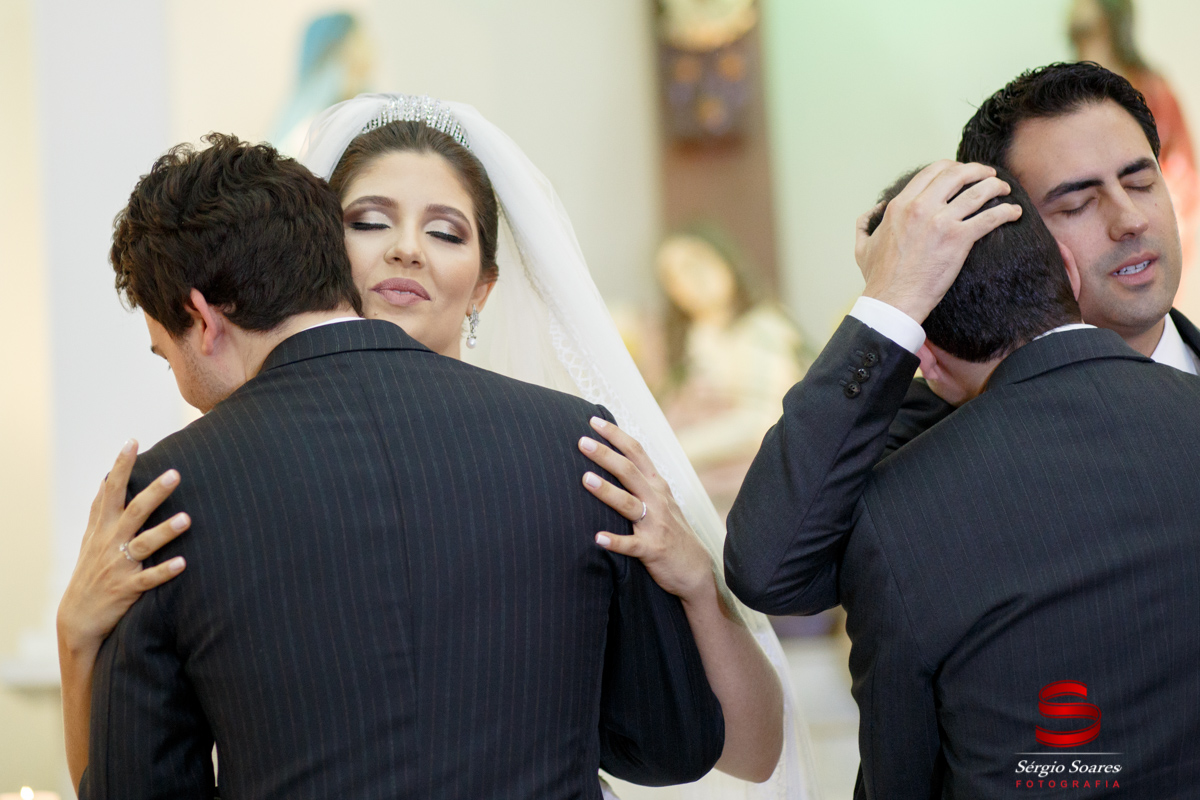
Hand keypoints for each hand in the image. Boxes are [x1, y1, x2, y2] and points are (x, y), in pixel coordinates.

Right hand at [56, 440, 188, 654]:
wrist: (78, 617)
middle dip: (154, 492)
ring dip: (165, 532)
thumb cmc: (92, 570)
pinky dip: (164, 571)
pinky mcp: (126, 589)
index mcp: (103, 527)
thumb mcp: (92, 538)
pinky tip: (183, 564)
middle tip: (175, 473)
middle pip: (134, 512)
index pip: (111, 491)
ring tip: (187, 519)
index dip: (121, 466)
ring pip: (144, 544)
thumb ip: (102, 510)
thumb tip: (108, 478)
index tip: (132, 441)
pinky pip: (148, 579)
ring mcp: (118, 566)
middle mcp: (110, 542)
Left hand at [578, 417, 714, 602]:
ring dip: (607, 491)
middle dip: (605, 455)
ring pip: (629, 504)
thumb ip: (641, 481)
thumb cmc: (671, 531)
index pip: (636, 453)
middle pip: (629, 472)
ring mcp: (655, 525)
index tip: (593, 421)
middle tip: (582, 441)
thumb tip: (615, 459)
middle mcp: (657, 500)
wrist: (695, 569)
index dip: (616, 435)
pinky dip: (615, 541)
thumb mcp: (661, 500)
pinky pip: (631, 545)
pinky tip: (597, 538)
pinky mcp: (652, 549)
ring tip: (585, 479)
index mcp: (657, 485)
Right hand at [855, 160, 1022, 322]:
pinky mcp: (958, 240)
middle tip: (988, 175)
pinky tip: (1013, 213)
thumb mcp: (862, 247)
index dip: (952, 167)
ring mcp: (940, 222)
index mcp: (900, 205)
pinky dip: (1006, 212)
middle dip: (977, 170)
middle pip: (957, 174)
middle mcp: (920, 208)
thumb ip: (865, 223)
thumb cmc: (878, 279)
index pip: (932, 171)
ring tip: (1005, 188)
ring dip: (996, 186)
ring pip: (978, 191)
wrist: (892, 301)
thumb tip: (873, 210)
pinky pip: (989, 217)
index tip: (963, 173)